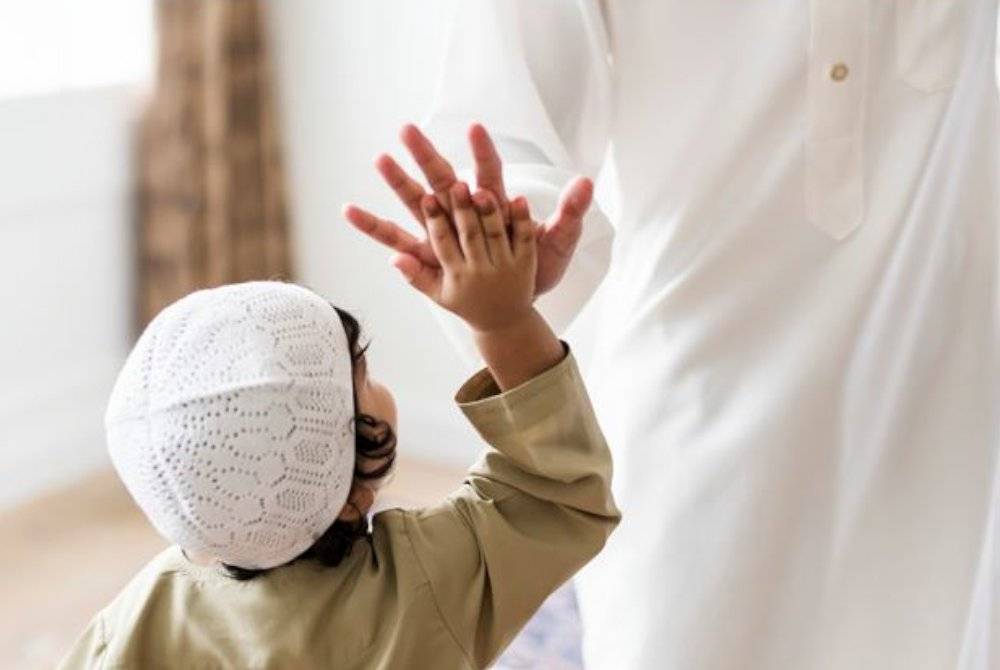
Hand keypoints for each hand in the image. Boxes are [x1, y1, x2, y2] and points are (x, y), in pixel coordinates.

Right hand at [344, 123, 593, 296]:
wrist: (516, 303)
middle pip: (444, 180)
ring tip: (379, 159)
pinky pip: (396, 241)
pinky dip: (373, 228)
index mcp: (495, 208)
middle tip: (406, 128)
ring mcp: (442, 234)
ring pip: (416, 204)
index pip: (488, 175)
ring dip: (398, 183)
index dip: (482, 154)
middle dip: (426, 155)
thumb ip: (570, 215)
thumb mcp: (558, 245)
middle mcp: (464, 215)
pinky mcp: (428, 256)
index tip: (475, 128)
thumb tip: (588, 183)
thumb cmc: (538, 270)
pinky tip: (349, 212)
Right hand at [393, 180, 535, 333]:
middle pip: (470, 236)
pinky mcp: (526, 264)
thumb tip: (393, 257)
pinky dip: (522, 220)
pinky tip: (519, 199)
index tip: (427, 199)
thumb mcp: (440, 295)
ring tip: (481, 190)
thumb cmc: (468, 304)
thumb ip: (416, 275)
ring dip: (489, 213)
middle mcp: (480, 271)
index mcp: (457, 275)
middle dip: (462, 211)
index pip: (443, 244)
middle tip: (456, 185)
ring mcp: (505, 266)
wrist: (505, 324)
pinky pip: (525, 239)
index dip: (436, 222)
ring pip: (496, 235)